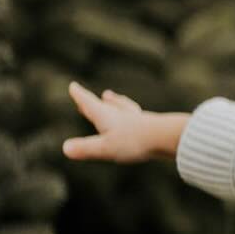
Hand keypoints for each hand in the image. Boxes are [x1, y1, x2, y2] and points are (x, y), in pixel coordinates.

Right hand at [63, 82, 184, 162]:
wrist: (169, 137)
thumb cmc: (135, 141)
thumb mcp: (106, 147)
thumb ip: (86, 148)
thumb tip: (65, 148)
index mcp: (107, 117)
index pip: (90, 104)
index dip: (80, 96)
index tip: (73, 85)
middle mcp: (122, 115)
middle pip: (105, 106)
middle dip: (94, 102)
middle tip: (85, 96)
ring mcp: (138, 119)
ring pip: (123, 107)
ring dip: (115, 103)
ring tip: (111, 98)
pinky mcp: (152, 126)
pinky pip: (139, 117)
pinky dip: (132, 114)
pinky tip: (138, 117)